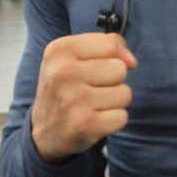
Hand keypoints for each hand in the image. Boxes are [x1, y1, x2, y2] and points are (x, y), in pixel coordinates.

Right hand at [31, 33, 136, 162]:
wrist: (45, 132)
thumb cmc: (65, 89)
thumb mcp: (74, 57)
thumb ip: (108, 46)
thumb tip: (132, 61)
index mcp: (59, 50)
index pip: (110, 44)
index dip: (114, 56)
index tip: (100, 66)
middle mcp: (63, 73)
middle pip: (120, 69)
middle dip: (113, 81)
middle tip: (92, 89)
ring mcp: (73, 100)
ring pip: (125, 93)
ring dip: (114, 102)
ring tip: (93, 105)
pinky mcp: (85, 124)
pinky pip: (122, 117)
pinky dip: (113, 121)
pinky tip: (95, 120)